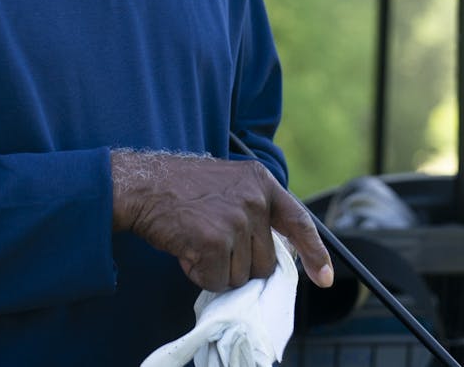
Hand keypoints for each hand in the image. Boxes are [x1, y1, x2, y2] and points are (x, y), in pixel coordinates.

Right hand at [110, 150, 333, 292]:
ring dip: (216, 269)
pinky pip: (216, 281)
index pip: (298, 221)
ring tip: (194, 240)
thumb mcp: (227, 184)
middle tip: (209, 240)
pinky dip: (198, 274)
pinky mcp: (215, 242)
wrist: (140, 184)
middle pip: (265, 262)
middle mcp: (255, 200)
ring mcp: (237, 221)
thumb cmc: (179, 187)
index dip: (313, 253)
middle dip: (239, 263)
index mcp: (261, 182)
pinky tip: (185, 249)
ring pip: (241, 276)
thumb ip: (253, 210)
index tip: (323, 277)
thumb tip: (270, 256)